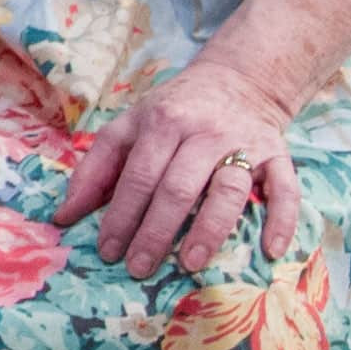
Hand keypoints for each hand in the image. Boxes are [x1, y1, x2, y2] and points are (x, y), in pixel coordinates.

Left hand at [51, 58, 299, 276]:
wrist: (238, 81)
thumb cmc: (173, 112)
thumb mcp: (128, 127)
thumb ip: (96, 169)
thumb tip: (64, 216)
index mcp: (162, 122)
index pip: (138, 176)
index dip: (121, 216)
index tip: (108, 251)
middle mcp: (204, 133)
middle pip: (178, 188)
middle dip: (156, 232)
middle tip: (140, 268)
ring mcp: (245, 144)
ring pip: (229, 190)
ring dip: (210, 230)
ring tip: (191, 263)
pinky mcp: (279, 156)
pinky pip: (286, 190)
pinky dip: (282, 220)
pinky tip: (271, 250)